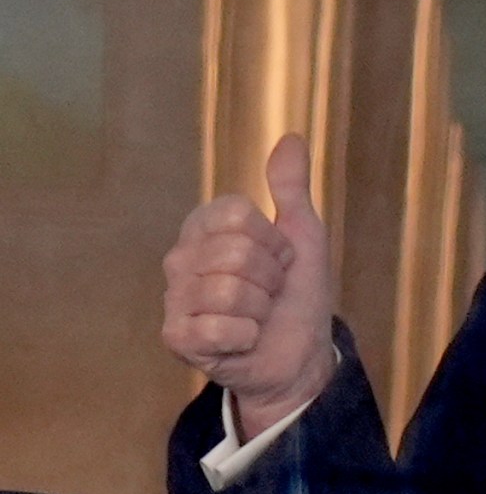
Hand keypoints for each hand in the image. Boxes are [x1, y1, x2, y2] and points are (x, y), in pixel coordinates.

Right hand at [161, 134, 337, 439]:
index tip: (279, 260)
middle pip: (237, 253)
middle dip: (271, 279)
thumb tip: (292, 138)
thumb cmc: (297, 295)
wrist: (301, 354)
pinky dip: (246, 337)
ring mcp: (174, 299)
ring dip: (261, 309)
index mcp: (205, 228)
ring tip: (257, 316)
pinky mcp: (177, 337)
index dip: (274, 242)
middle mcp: (181, 258)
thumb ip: (291, 189)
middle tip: (270, 293)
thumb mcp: (303, 236)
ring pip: (230, 291)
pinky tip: (242, 339)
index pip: (238, 215)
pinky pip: (219, 327)